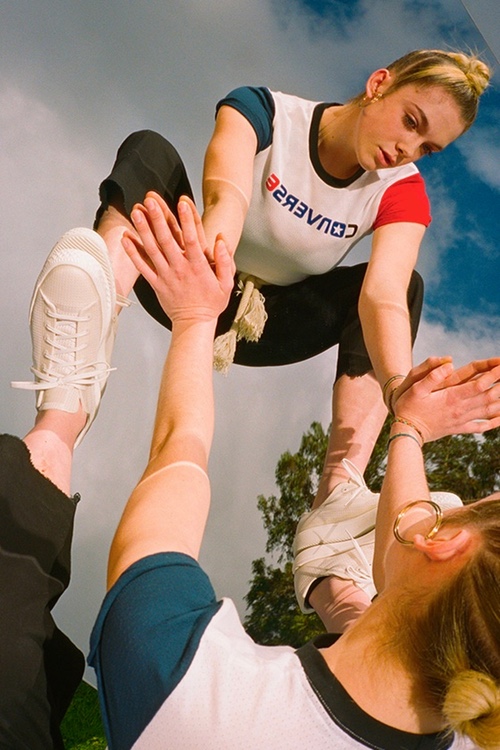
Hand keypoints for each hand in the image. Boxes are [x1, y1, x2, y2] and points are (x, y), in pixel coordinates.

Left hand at [122, 195, 234, 321]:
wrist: (194, 323)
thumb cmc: (211, 302)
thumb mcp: (226, 283)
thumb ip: (226, 261)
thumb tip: (221, 239)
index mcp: (198, 266)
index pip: (192, 238)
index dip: (187, 219)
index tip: (182, 202)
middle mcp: (180, 268)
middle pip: (167, 239)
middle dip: (158, 217)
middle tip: (151, 199)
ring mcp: (166, 275)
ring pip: (152, 249)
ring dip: (143, 229)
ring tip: (136, 211)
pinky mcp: (155, 283)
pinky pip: (142, 266)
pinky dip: (132, 252)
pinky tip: (126, 237)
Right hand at [393, 357, 499, 441]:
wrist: (406, 432)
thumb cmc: (408, 407)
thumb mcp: (415, 388)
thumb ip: (431, 376)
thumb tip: (449, 363)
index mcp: (452, 397)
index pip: (479, 384)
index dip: (494, 374)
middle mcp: (461, 409)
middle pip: (489, 396)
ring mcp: (462, 420)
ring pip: (489, 411)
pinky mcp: (459, 428)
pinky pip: (481, 426)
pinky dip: (495, 422)